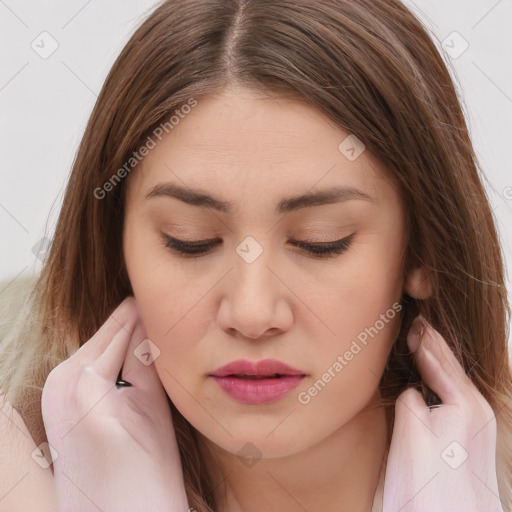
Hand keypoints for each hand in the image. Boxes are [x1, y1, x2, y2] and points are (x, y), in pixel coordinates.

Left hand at [41, 296, 188, 511]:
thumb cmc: (144, 476)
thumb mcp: (153, 405)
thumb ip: (147, 353)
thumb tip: (151, 313)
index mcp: (80, 377)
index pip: (124, 319)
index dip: (156, 314)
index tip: (181, 312)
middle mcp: (58, 379)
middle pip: (112, 331)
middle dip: (142, 331)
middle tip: (177, 337)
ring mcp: (55, 392)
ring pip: (106, 346)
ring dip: (133, 348)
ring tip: (161, 359)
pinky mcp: (60, 403)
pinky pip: (97, 365)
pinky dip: (120, 364)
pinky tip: (141, 375)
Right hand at [382, 316, 504, 511]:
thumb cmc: (430, 490)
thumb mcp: (412, 433)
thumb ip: (410, 399)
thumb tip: (411, 388)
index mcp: (465, 403)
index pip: (439, 357)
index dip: (422, 337)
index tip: (411, 318)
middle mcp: (477, 410)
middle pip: (452, 365)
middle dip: (433, 343)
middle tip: (418, 320)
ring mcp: (476, 425)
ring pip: (453, 379)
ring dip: (436, 359)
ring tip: (421, 341)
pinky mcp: (468, 439)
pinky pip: (452, 395)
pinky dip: (439, 379)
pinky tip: (427, 378)